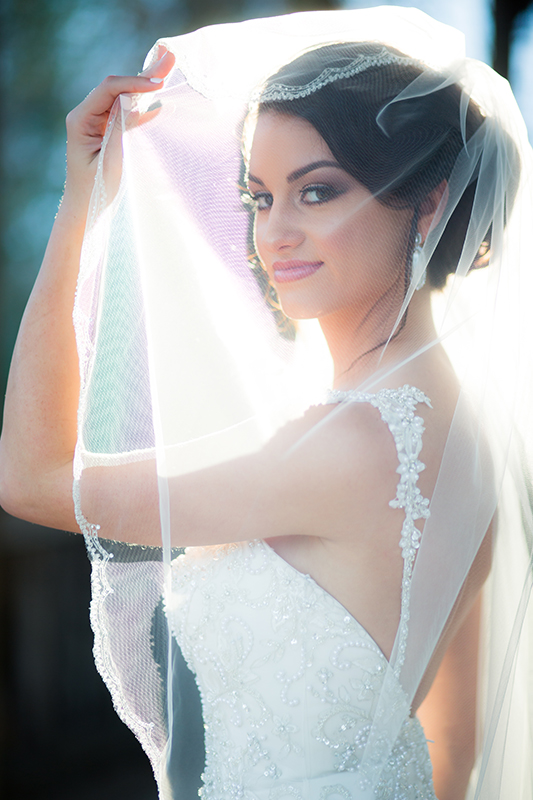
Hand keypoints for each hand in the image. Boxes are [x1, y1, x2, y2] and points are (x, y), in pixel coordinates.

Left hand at [62, 46, 174, 217]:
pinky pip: (125, 111)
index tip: (159, 85)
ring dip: (145, 86)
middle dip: (143, 76)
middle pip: (116, 87)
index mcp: (80, 119)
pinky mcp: (105, 130)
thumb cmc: (95, 191)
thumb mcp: (111, 160)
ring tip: (168, 70)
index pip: (109, 89)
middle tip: (169, 57)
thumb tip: (139, 102)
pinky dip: (142, 104)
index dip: (134, 83)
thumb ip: (122, 129)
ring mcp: (95, 121)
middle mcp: (85, 114)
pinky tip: (160, 97)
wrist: (85, 210)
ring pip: (122, 96)